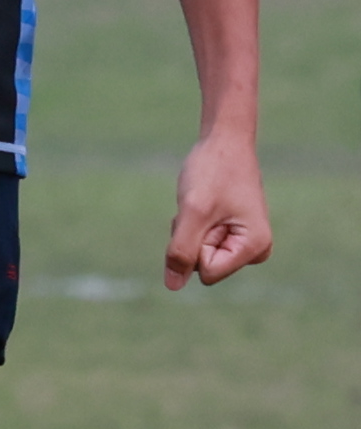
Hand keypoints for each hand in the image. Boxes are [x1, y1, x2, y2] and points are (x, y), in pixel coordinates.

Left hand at [164, 128, 270, 287]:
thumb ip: (182, 250)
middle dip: (191, 236)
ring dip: (189, 227)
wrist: (224, 142)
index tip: (205, 214)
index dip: (194, 244)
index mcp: (254, 249)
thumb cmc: (212, 172)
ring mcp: (242, 243)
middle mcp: (253, 251)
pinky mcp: (230, 234)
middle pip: (202, 263)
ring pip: (197, 252)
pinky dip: (191, 222)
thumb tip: (173, 286)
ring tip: (203, 202)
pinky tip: (201, 202)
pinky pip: (198, 240)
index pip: (206, 271)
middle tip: (201, 206)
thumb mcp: (193, 212)